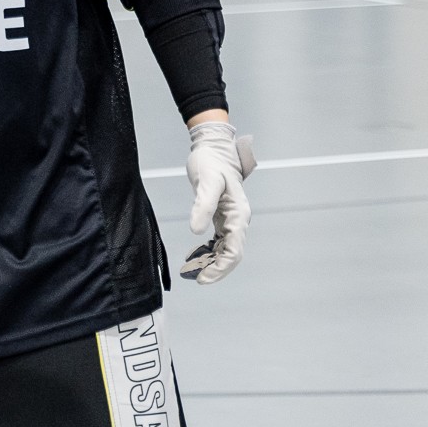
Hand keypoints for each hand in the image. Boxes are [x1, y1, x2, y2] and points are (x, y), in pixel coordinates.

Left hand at [180, 119, 254, 283]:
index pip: (233, 250)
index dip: (220, 267)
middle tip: (191, 277)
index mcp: (238, 214)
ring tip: (189, 270)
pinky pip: (217, 241)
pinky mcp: (221, 216)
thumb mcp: (206, 181)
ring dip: (208, 261)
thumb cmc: (212, 162)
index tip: (203, 278)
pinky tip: (193, 256)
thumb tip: (196, 231)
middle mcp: (238, 220)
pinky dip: (206, 250)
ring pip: (223, 249)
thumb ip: (202, 206)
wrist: (215, 148)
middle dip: (213, 268)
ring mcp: (230, 219)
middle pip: (230, 253)